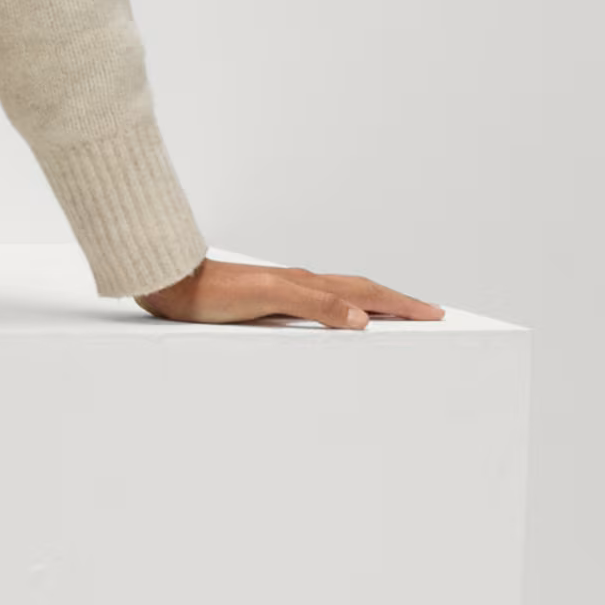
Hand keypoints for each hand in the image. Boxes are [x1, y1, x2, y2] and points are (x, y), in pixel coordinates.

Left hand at [134, 255, 444, 328]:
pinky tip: (333, 320)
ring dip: (371, 305)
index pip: (367, 294)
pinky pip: (316, 306)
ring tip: (394, 315)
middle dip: (397, 303)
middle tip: (428, 314)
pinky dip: (338, 312)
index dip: (402, 304)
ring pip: (339, 297)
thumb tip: (361, 319)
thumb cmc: (211, 293)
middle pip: (360, 292)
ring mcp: (283, 291)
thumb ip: (314, 306)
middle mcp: (299, 284)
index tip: (434, 313)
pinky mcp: (264, 301)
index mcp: (307, 284)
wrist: (169, 284)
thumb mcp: (266, 299)